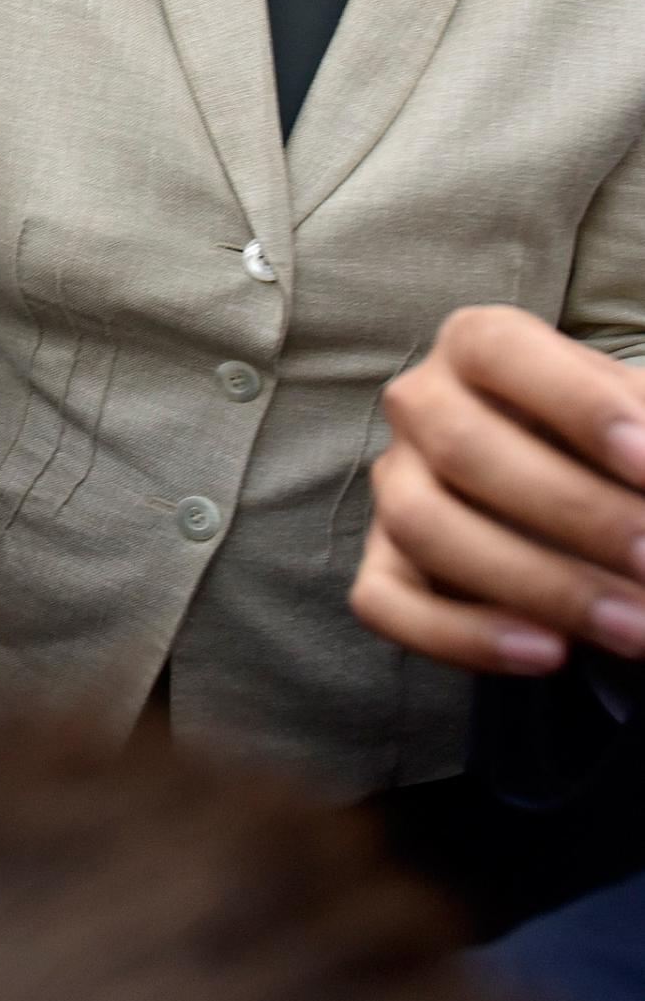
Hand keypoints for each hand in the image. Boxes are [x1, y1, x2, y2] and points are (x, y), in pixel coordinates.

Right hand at [351, 306, 644, 674]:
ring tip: (636, 628)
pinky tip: (552, 654)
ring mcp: (393, 485)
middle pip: (461, 448)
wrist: (582, 495)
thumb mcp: (639, 422)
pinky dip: (463, 637)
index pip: (500, 351)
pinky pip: (383, 602)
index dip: (575, 402)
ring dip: (536, 584)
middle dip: (575, 513)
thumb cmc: (614, 445)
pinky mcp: (382, 562)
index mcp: (476, 346)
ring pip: (421, 525)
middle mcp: (418, 405)